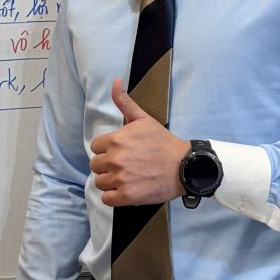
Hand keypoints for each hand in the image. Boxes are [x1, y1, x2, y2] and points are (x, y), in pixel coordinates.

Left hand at [90, 78, 189, 206]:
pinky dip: (114, 196)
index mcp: (116, 139)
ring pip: (99, 182)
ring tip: (126, 178)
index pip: (95, 147)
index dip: (107, 150)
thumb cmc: (163, 142)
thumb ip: (124, 102)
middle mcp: (115, 159)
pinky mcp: (127, 196)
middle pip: (95, 165)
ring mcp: (120, 179)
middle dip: (107, 165)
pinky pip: (107, 199)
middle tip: (125, 166)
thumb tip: (115, 81)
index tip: (121, 152)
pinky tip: (126, 190)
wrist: (184, 166)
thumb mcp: (143, 119)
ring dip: (110, 182)